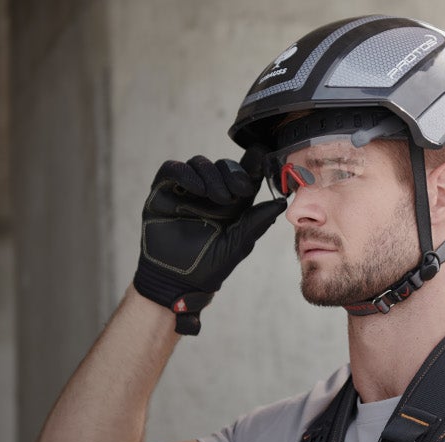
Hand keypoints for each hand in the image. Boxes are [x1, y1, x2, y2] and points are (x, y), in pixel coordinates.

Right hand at [133, 155, 286, 334]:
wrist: (176, 281)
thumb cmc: (208, 267)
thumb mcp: (237, 244)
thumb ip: (256, 222)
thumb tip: (281, 202)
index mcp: (233, 203)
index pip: (245, 174)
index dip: (254, 162)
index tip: (262, 156)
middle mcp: (210, 192)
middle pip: (224, 164)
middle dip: (233, 173)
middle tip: (238, 192)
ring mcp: (186, 190)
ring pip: (200, 163)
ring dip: (212, 174)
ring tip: (215, 197)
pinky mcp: (163, 190)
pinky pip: (173, 168)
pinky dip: (186, 173)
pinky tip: (196, 189)